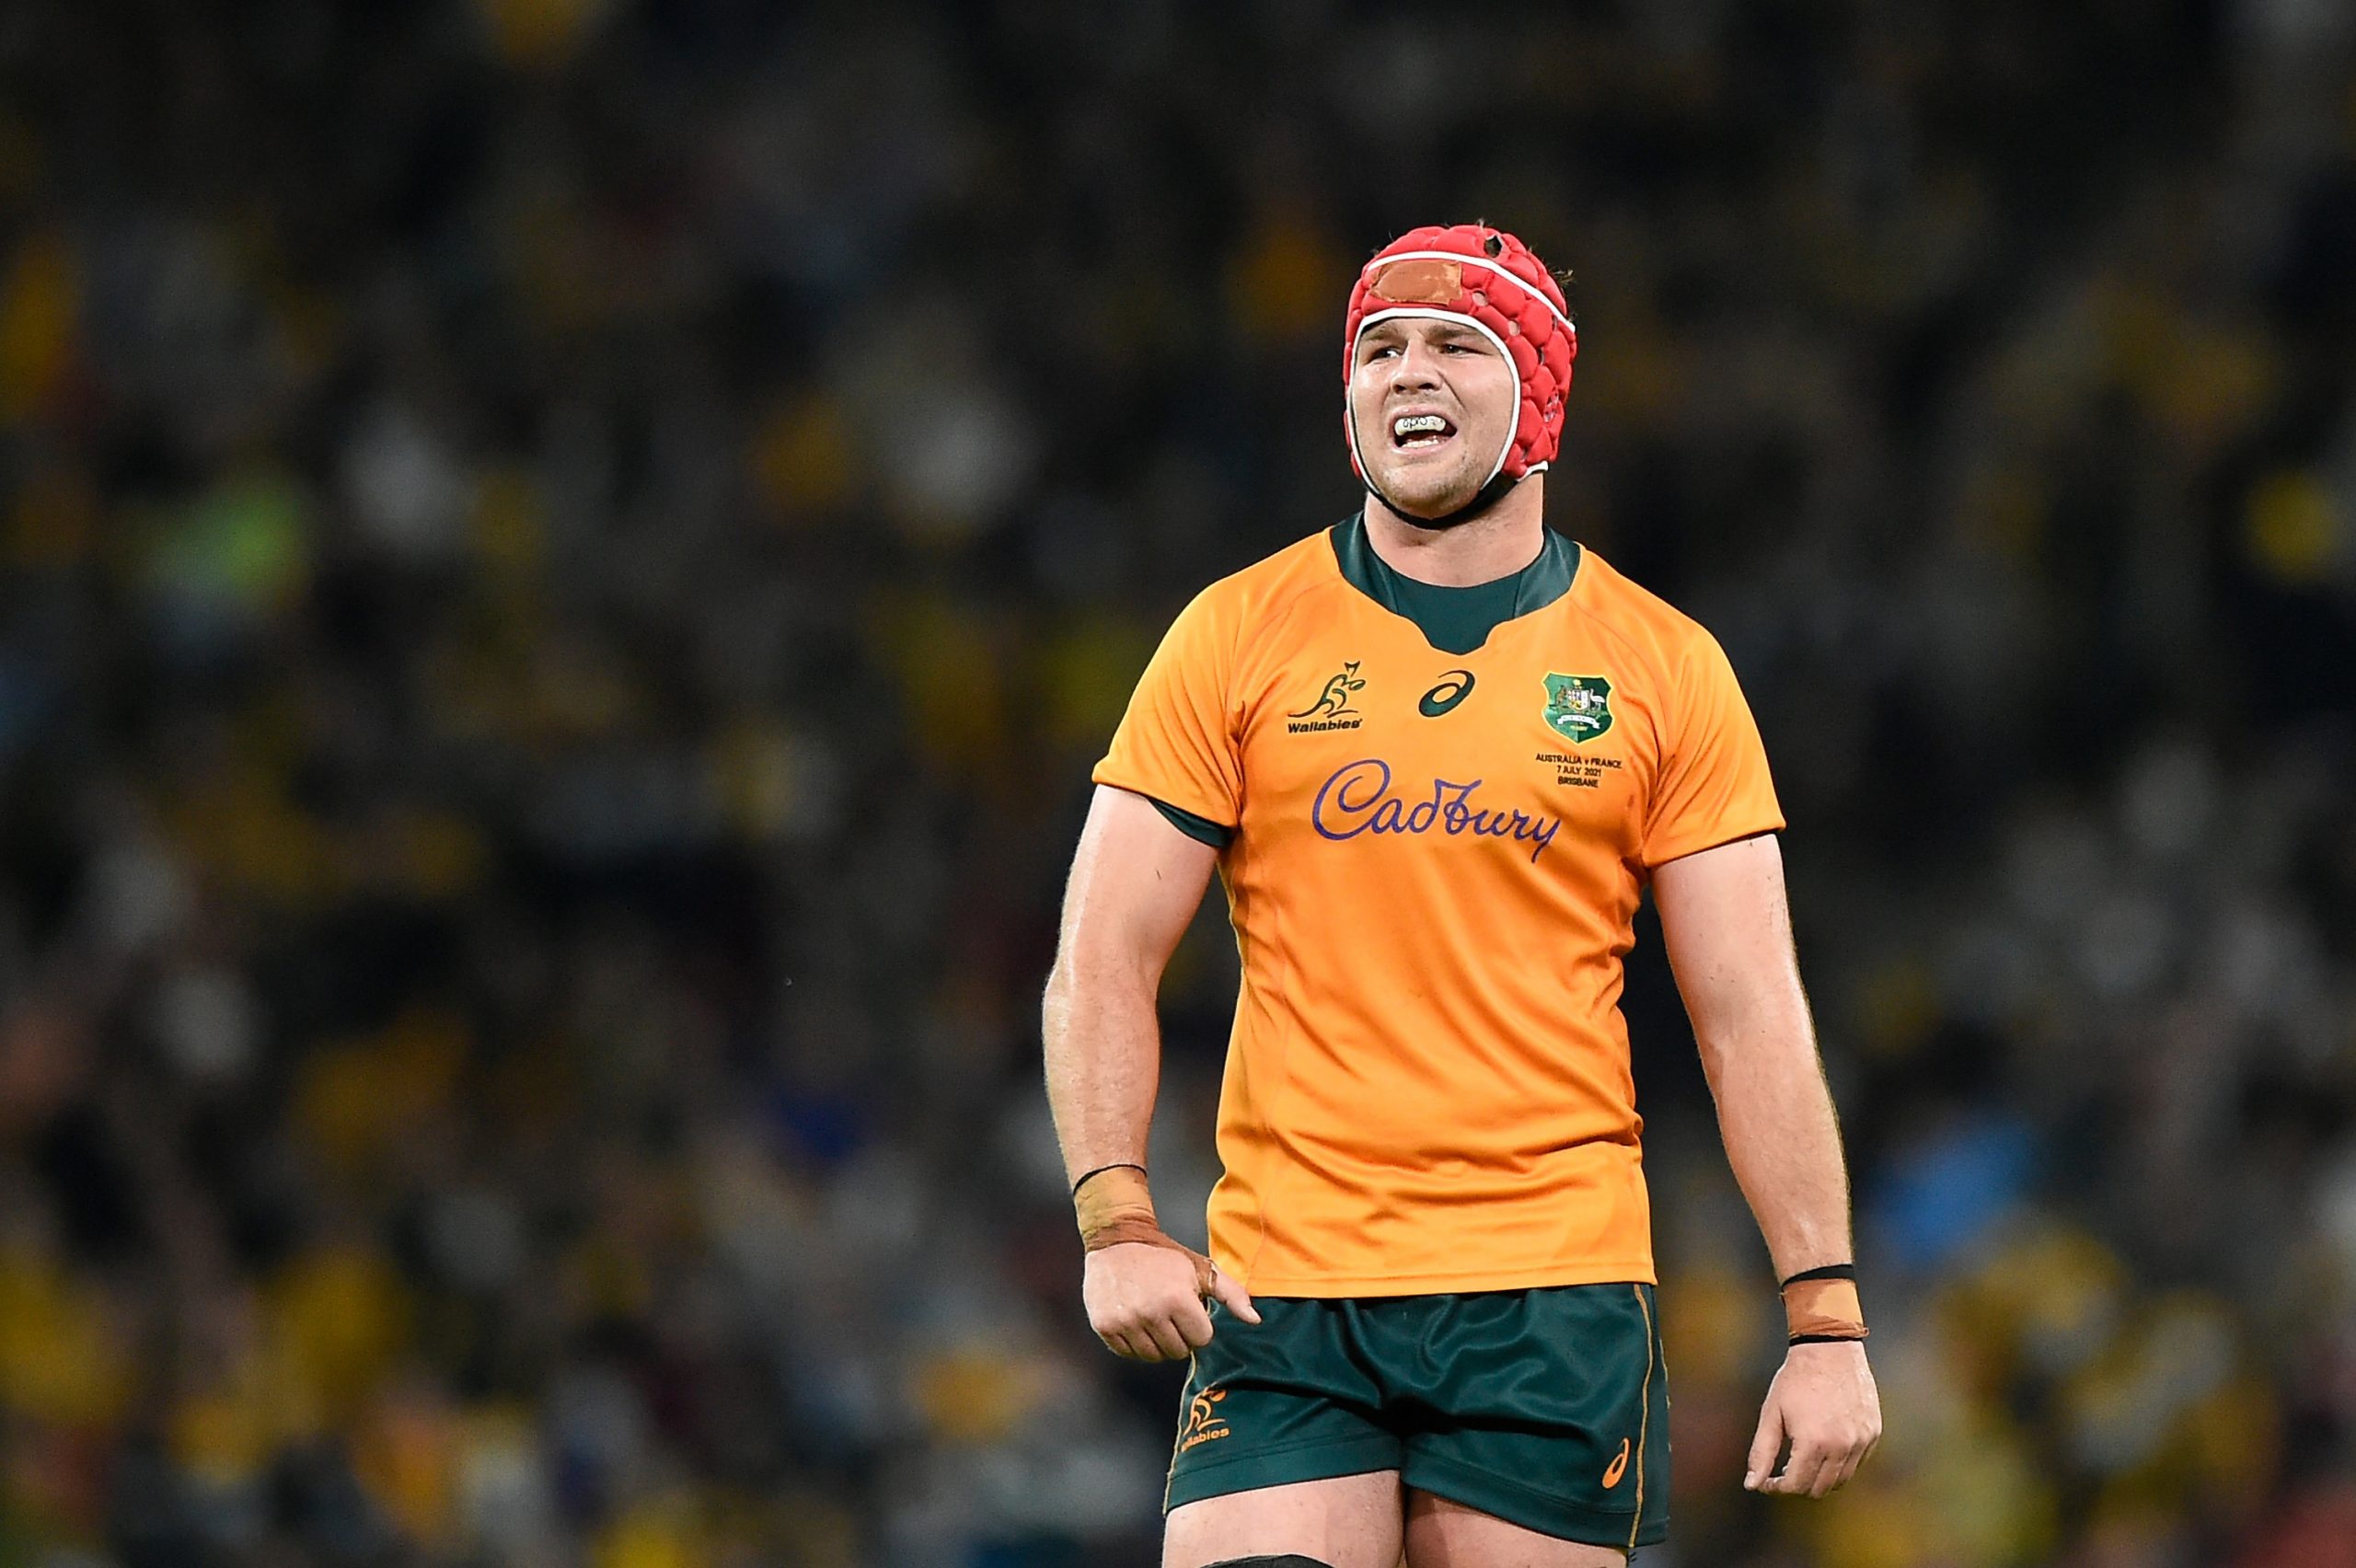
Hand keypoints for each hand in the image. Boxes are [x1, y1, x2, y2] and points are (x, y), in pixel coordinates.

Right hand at [1082, 1241, 1260, 1360]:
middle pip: (1177, 1351)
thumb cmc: (1164, 1256)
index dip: (1198, 1325)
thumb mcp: (1201, 1268)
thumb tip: (1255, 1320)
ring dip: (1157, 1341)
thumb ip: (1231, 1294)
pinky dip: (1135, 1343)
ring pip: (1153, 1356)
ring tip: (1154, 1316)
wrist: (1116, 1240)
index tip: (1188, 1308)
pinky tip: (1136, 1321)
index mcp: (1178, 1298)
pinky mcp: (1105, 1326)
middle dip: (1179, 1335)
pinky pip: (1128, 1353)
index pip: (1201, 1339)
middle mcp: (1150, 1313)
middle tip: (1170, 1312)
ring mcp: (1125, 1321)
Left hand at [1744, 1340, 1880, 1496]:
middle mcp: (1841, 1446)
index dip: (1777, 1488)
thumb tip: (1752, 1485)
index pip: (1796, 1486)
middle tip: (1785, 1469)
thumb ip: (1762, 1453)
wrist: (1829, 1349)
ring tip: (1804, 1459)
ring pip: (1841, 1480)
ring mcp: (1861, 1441)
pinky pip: (1857, 1463)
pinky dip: (1841, 1464)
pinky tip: (1825, 1446)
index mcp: (1812, 1442)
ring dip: (1821, 1477)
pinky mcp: (1873, 1433)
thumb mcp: (1771, 1413)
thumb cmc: (1796, 1380)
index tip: (1768, 1480)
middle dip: (1799, 1485)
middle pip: (1819, 1488)